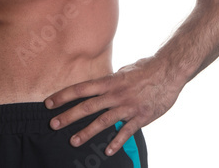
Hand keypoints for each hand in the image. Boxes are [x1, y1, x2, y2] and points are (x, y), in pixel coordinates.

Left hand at [44, 58, 182, 156]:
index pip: (81, 89)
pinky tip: (108, 150)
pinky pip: (127, 131)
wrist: (170, 70)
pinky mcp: (141, 116)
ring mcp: (128, 106)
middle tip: (53, 124)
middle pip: (88, 106)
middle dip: (69, 116)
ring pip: (103, 121)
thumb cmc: (147, 68)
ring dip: (87, 132)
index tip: (49, 103)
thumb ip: (112, 81)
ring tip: (73, 141)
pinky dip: (117, 142)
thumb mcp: (125, 71)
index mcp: (110, 82)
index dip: (64, 96)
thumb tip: (102, 86)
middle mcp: (116, 94)